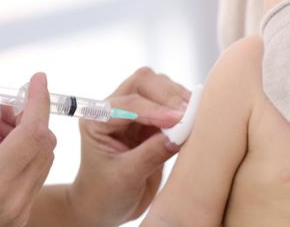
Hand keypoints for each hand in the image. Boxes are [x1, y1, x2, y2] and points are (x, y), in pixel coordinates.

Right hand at [0, 64, 55, 226]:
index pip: (33, 132)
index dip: (38, 101)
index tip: (37, 80)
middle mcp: (10, 203)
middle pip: (42, 145)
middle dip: (28, 118)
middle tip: (5, 108)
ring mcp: (15, 215)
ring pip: (42, 162)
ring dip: (26, 138)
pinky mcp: (15, 220)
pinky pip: (33, 180)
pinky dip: (23, 158)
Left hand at [66, 67, 189, 225]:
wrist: (106, 206)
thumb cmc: (104, 194)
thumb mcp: (125, 177)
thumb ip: (151, 154)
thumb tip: (179, 135)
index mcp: (97, 120)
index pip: (128, 104)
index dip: (155, 109)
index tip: (178, 119)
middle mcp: (115, 109)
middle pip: (143, 82)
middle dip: (167, 95)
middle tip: (188, 114)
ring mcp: (135, 112)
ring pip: (159, 86)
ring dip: (177, 98)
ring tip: (192, 117)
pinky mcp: (153, 119)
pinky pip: (171, 102)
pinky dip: (183, 106)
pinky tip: (191, 119)